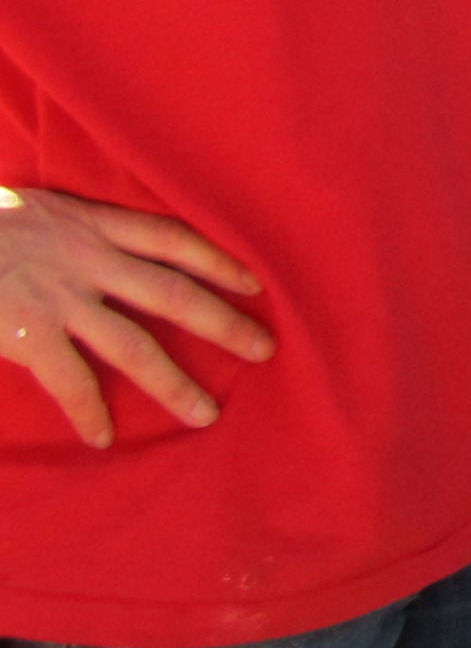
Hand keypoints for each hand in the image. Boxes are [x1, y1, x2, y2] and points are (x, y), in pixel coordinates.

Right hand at [0, 186, 272, 446]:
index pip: (173, 239)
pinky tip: (103, 436)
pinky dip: (88, 410)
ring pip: (134, 345)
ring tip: (205, 414)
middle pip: (174, 294)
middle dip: (224, 323)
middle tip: (266, 350)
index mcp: (90, 225)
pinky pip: (70, 380)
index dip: (218, 260)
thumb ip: (68, 235)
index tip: (255, 281)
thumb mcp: (31, 212)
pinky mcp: (27, 332)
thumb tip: (105, 263)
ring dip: (173, 382)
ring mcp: (59, 298)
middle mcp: (87, 260)